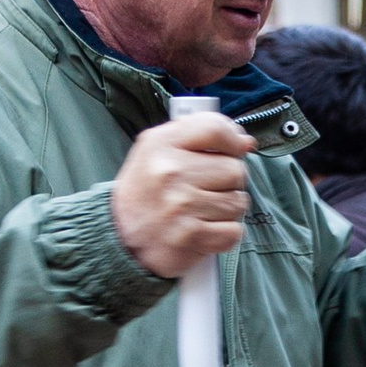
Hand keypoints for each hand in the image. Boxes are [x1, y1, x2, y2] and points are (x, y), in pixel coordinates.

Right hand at [110, 107, 252, 277]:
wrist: (119, 237)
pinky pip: (234, 230)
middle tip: (206, 189)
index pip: (215, 129)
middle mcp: (170, 172)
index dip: (233, 139)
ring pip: (238, 201)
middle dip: (228, 181)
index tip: (234, 150)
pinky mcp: (192, 236)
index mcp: (161, 144)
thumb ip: (199, 137)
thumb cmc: (145, 192)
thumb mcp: (157, 150)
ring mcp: (181, 206)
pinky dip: (224, 233)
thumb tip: (246, 142)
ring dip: (226, 209)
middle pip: (234, 169)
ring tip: (202, 210)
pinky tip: (205, 229)